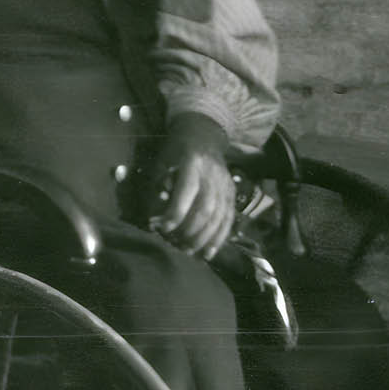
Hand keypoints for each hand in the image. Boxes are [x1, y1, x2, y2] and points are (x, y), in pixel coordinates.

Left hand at [149, 112, 235, 259]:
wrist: (203, 135)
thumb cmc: (176, 151)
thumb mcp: (163, 162)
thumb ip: (160, 188)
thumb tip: (156, 218)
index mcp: (193, 163)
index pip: (187, 192)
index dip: (175, 213)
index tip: (162, 228)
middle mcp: (213, 174)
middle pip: (205, 209)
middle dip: (189, 232)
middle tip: (174, 245)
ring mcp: (225, 184)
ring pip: (218, 218)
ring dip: (203, 239)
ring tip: (188, 251)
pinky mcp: (232, 193)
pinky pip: (228, 220)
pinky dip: (218, 239)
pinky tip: (208, 254)